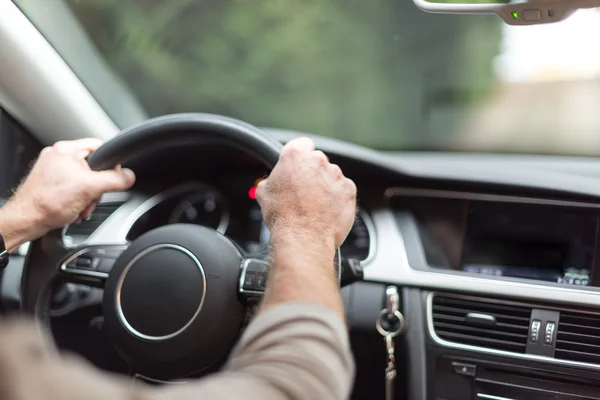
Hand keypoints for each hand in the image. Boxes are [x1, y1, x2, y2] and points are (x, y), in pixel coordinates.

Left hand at [8, 138, 134, 234]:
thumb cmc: (47, 202)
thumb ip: (114, 180)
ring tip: (81, 206)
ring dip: (87, 196)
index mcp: (66, 150)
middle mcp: (58, 157)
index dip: (110, 163)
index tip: (111, 177)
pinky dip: (77, 199)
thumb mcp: (90, 188)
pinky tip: (74, 208)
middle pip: (93, 167)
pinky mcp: (50, 183)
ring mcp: (53, 170)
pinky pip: (73, 188)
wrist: (26, 221)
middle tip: (91, 197)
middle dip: (96, 187)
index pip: (99, 147)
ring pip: (84, 179)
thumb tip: (129, 177)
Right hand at [256, 137, 356, 247]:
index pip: (302, 144)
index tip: (299, 165)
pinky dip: (338, 198)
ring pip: (332, 176)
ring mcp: (336, 175)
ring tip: (316, 206)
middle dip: (313, 173)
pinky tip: (327, 210)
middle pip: (318, 161)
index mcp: (296, 156)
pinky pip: (344, 190)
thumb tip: (271, 182)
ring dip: (326, 186)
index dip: (300, 155)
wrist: (303, 238)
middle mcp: (318, 161)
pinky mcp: (349, 190)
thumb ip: (271, 179)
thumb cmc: (283, 217)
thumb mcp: (264, 193)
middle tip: (304, 192)